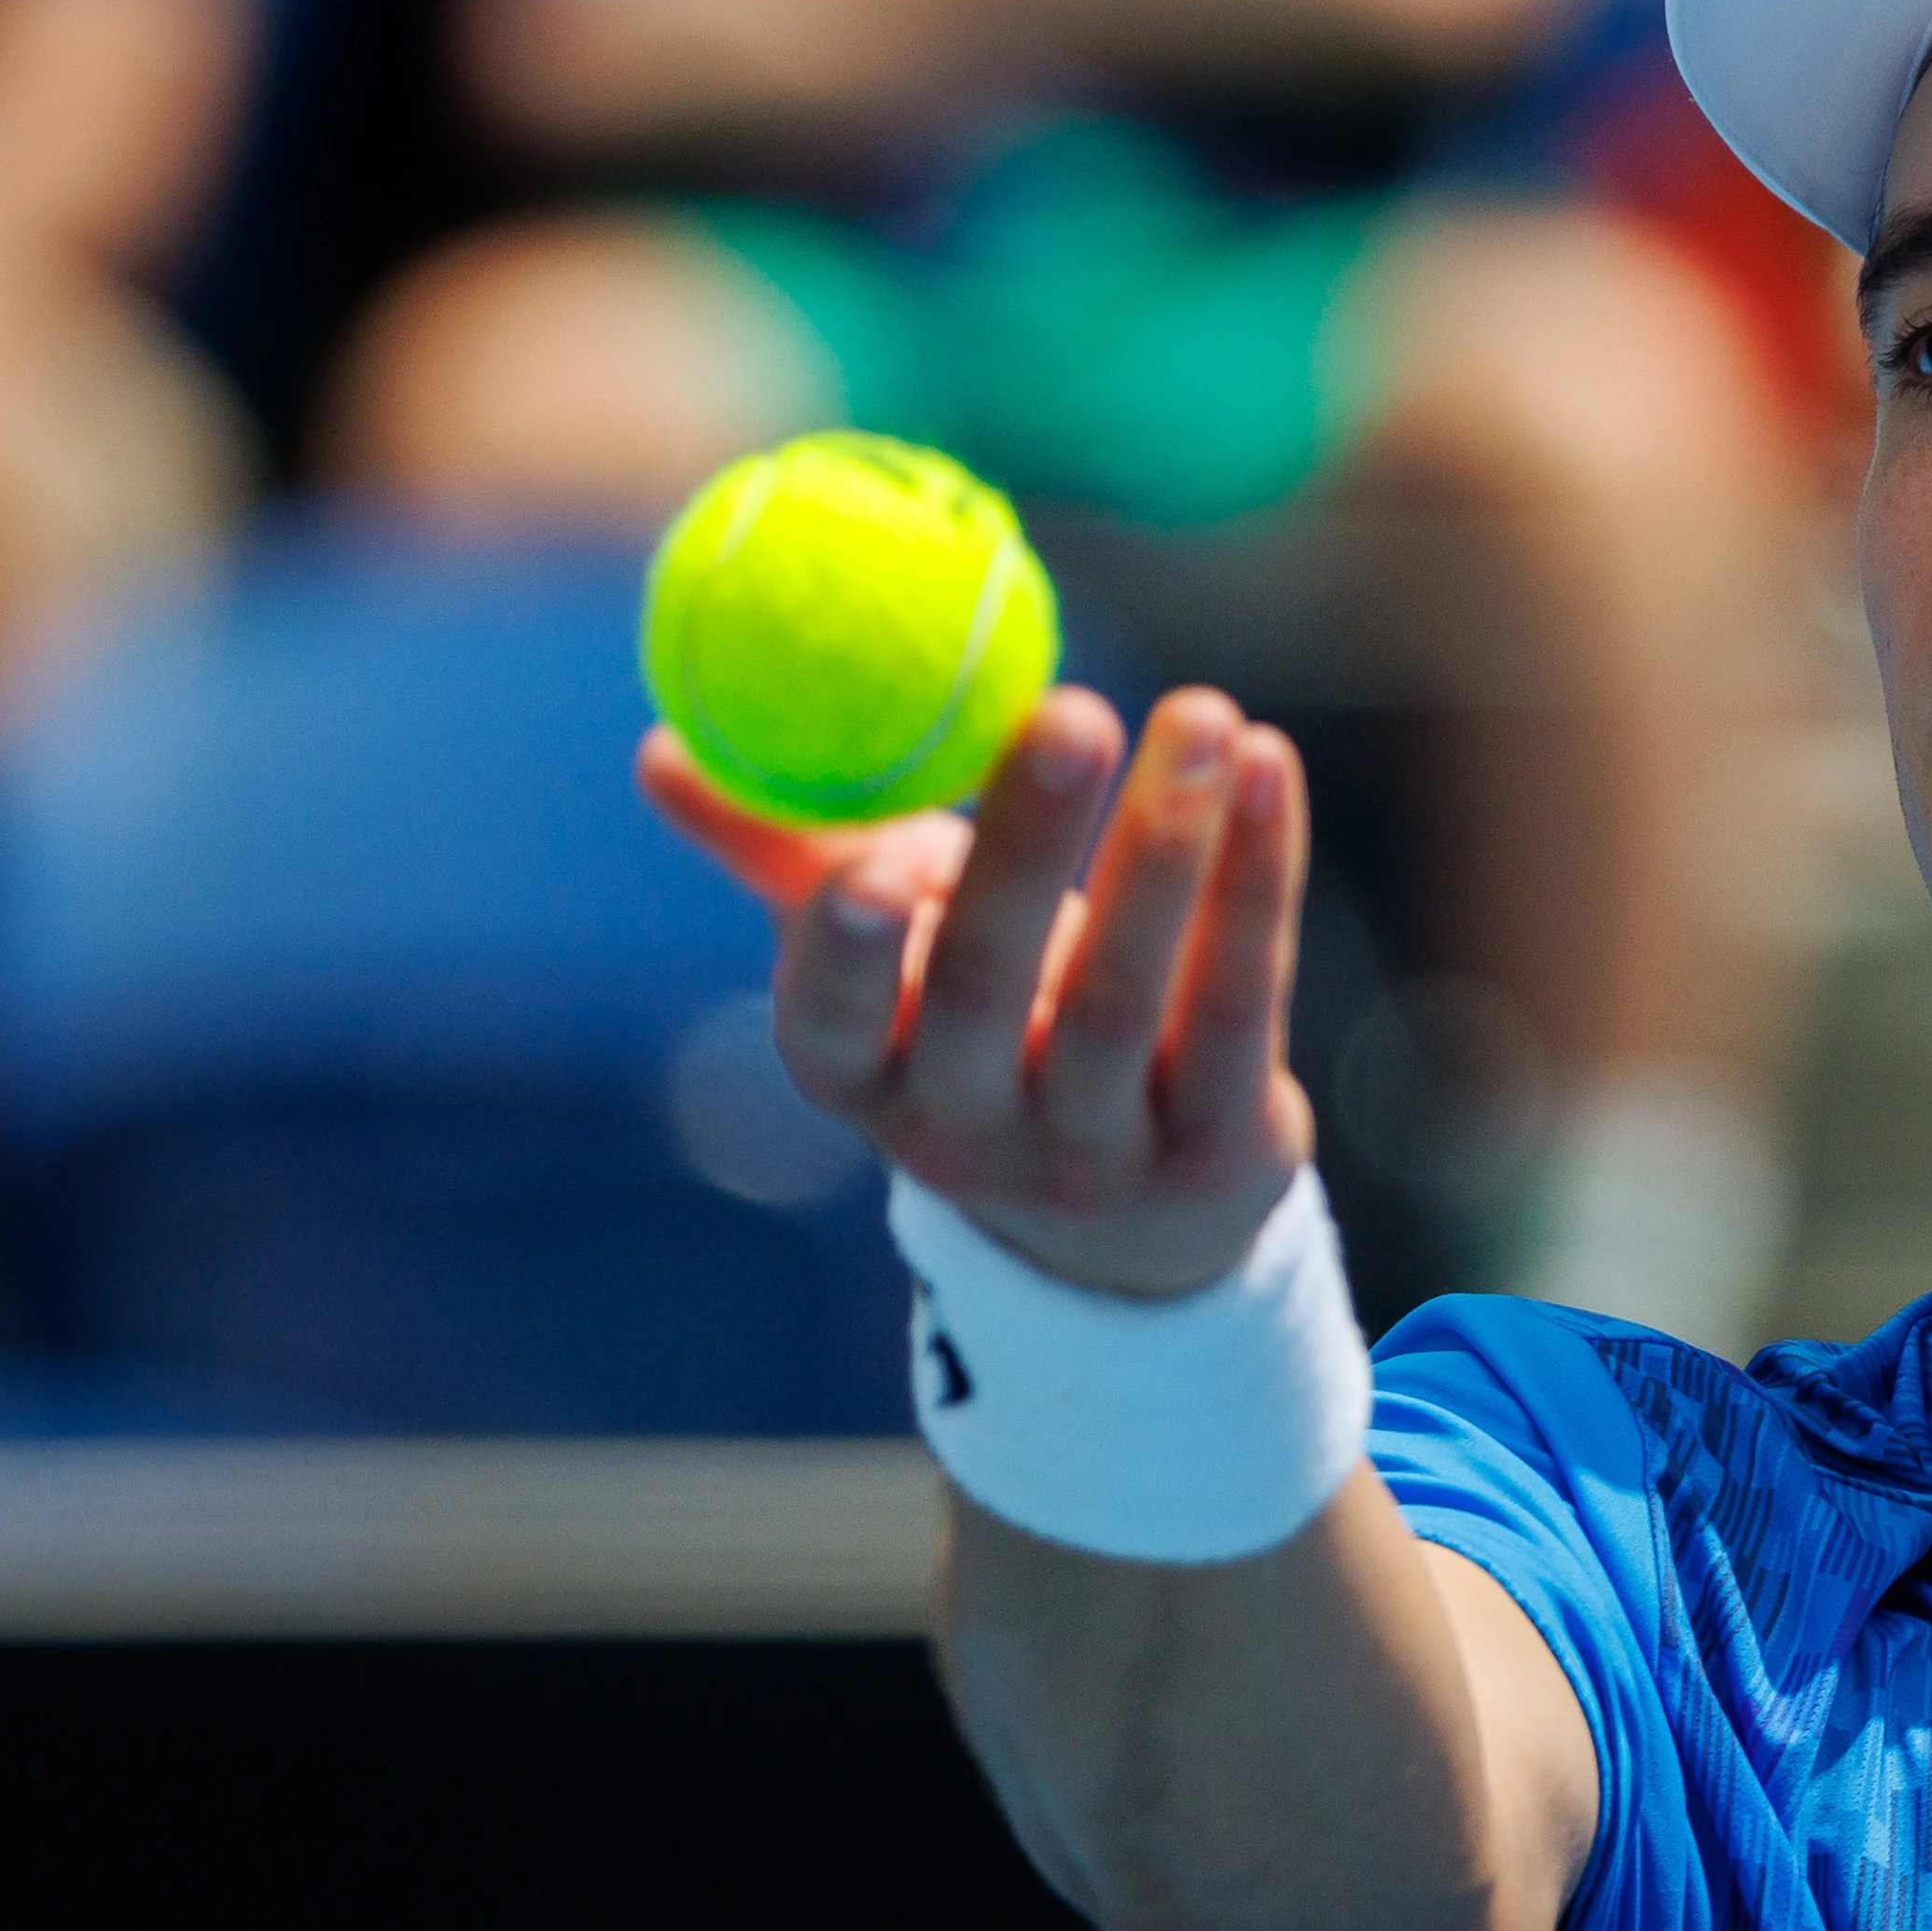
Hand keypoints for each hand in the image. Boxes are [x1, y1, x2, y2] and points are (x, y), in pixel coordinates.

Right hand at [641, 685, 1315, 1297]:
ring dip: (1166, 847)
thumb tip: (662, 747)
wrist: (1128, 1218)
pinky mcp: (1216, 1147)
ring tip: (1202, 713)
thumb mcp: (884, 954)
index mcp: (860, 1072)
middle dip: (1027, 847)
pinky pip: (1236, 1003)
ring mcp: (1094, 1151)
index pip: (828, 1025)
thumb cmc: (982, 1026)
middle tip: (1071, 712)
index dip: (842, 954)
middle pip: (987, 990)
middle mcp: (966, 1127)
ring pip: (1124, 997)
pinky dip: (1257, 879)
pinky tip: (1269, 767)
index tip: (866, 861)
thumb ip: (790, 851)